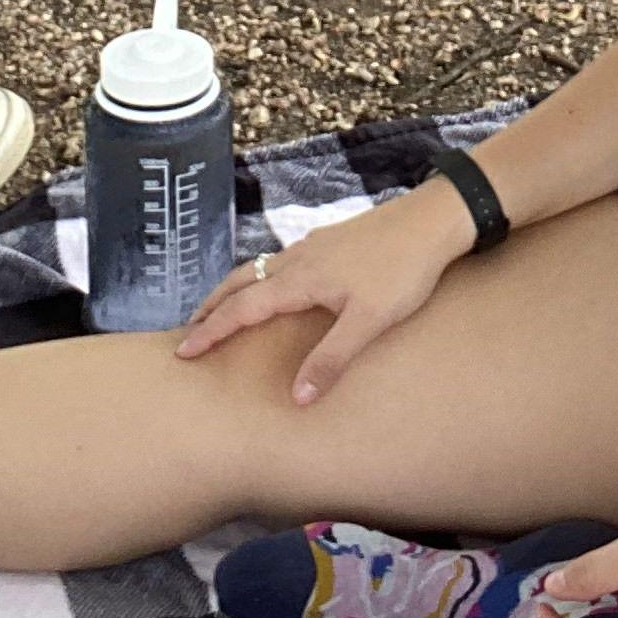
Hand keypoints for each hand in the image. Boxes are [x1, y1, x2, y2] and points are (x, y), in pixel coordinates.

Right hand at [171, 178, 476, 401]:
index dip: (212, 331)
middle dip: (212, 307)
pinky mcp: (332, 240)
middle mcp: (299, 258)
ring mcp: (315, 245)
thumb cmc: (404, 271)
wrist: (434, 220)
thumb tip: (295, 398)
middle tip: (190, 330)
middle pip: (241, 281)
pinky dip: (262, 278)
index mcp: (300, 280)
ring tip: (224, 310)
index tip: (184, 351)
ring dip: (236, 290)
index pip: (242, 309)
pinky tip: (277, 287)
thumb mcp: (369, 321)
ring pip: (261, 268)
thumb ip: (331, 359)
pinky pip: (282, 262)